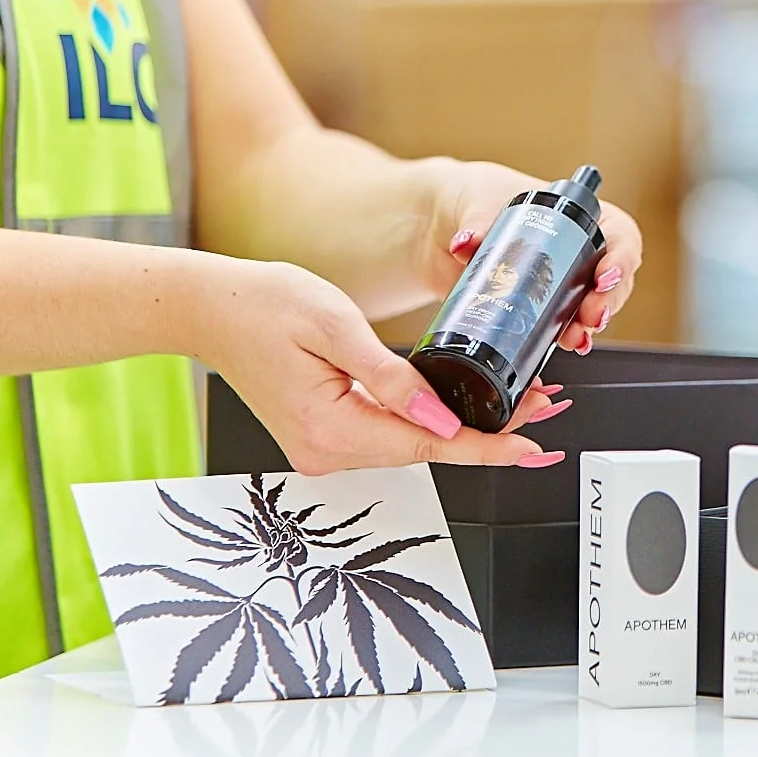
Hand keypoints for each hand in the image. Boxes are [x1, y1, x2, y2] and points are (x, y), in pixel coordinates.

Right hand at [189, 255, 569, 474]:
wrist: (210, 308)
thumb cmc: (264, 304)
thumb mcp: (336, 326)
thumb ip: (391, 377)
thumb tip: (441, 420)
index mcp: (330, 429)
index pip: (428, 446)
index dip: (487, 447)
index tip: (533, 447)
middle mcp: (326, 452)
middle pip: (426, 449)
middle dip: (488, 431)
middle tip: (547, 409)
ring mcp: (323, 449)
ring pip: (410, 444)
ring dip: (462, 426)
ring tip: (521, 405)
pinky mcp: (324, 436)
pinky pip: (388, 434)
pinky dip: (428, 422)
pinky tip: (462, 408)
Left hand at [438, 162, 644, 354]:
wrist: (440, 228)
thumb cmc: (473, 199)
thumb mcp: (478, 203)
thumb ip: (477, 221)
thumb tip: (467, 242)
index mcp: (578, 217)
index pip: (620, 236)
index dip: (621, 258)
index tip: (605, 276)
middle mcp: (577, 253)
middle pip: (613, 280)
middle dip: (608, 302)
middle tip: (591, 317)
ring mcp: (560, 285)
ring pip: (591, 309)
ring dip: (587, 328)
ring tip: (575, 339)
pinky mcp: (536, 311)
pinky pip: (558, 329)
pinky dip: (559, 342)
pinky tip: (553, 352)